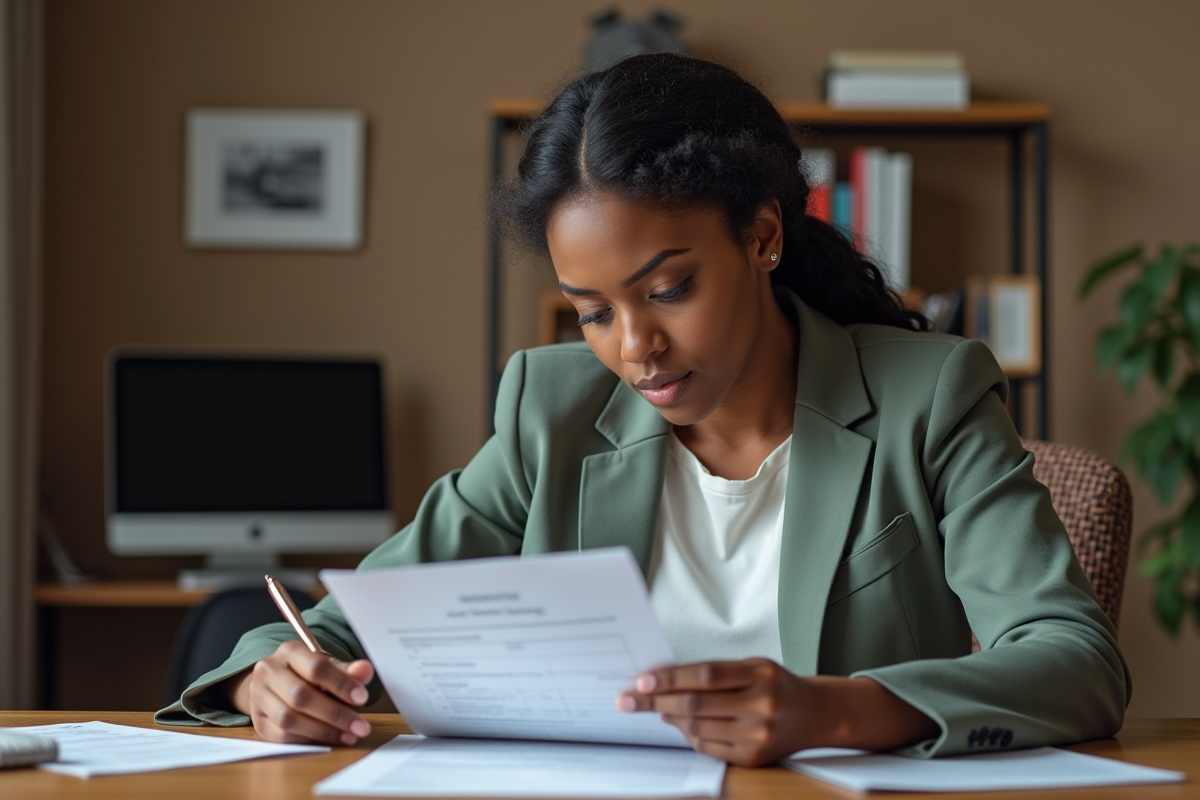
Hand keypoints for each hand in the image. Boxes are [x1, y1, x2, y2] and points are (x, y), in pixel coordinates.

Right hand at [225, 640, 374, 745]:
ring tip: (349, 734)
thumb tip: (365, 670)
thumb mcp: (328, 666)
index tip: (362, 698)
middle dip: (335, 714)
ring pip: (289, 719)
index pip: (315, 667)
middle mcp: (269, 672)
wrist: (277, 684)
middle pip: (300, 696)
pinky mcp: (258, 722)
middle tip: (360, 725)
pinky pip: (282, 737)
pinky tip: (330, 739)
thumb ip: (347, 671)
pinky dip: (309, 740)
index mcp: (289, 651)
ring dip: (324, 731)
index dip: (340, 684)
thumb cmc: (307, 674)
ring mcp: (259, 697)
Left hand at [617, 658, 812, 766]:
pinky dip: (688, 734)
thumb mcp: (752, 666)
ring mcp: (758, 735)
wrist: (815, 714)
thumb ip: (714, 673)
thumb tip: (666, 682)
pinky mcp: (753, 758)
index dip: (670, 678)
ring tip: (656, 708)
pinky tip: (678, 723)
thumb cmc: (777, 684)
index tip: (643, 680)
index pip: (705, 675)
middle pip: (696, 705)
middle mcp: (761, 705)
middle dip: (656, 701)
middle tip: (630, 698)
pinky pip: (708, 748)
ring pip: (698, 728)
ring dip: (669, 718)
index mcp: (761, 674)